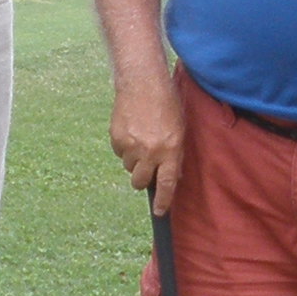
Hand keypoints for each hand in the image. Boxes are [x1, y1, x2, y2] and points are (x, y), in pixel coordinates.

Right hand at [110, 70, 184, 214]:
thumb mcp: (179, 130)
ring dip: (134, 160)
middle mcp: (150, 151)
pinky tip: (131, 130)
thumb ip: (176, 154)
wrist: (142, 83)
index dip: (163, 201)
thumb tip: (172, 177)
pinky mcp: (117, 139)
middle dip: (142, 179)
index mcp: (170, 149)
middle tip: (145, 167)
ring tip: (140, 138)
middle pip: (140, 182)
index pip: (167, 183)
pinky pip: (119, 153)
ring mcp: (131, 146)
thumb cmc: (166, 104)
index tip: (160, 212)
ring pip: (129, 167)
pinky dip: (124, 147)